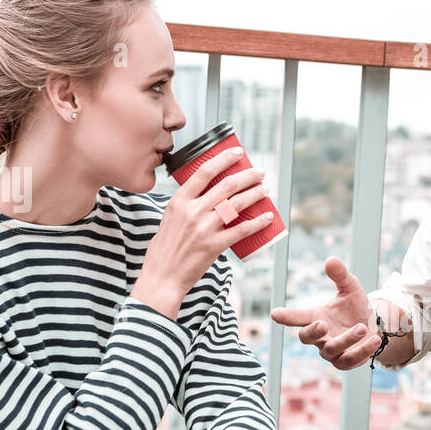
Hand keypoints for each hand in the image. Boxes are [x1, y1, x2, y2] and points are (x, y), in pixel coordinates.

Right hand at [136, 147, 275, 311]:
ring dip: (256, 194)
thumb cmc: (165, 249)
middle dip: (248, 175)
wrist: (162, 277)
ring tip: (266, 189)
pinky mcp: (215, 245)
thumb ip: (186, 206)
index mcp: (179, 201)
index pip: (205, 171)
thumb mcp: (169, 218)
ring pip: (237, 203)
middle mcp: (192, 211)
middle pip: (227, 185)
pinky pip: (242, 230)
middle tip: (260, 173)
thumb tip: (207, 195)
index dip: (224, 159)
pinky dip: (258, 222)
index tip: (238, 153)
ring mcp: (204, 228)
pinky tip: (268, 216)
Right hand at [269, 256, 381, 369]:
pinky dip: (361, 350)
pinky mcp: (345, 362)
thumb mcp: (350, 288)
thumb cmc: (355, 307)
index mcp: (316, 317)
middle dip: (312, 332)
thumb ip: (340, 275)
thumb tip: (331, 259)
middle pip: (306, 338)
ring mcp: (331, 351)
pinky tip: (373, 339)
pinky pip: (349, 360)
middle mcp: (320, 336)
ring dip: (346, 339)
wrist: (374, 326)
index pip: (297, 317)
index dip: (286, 316)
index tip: (274, 313)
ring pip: (331, 349)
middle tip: (322, 324)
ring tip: (362, 327)